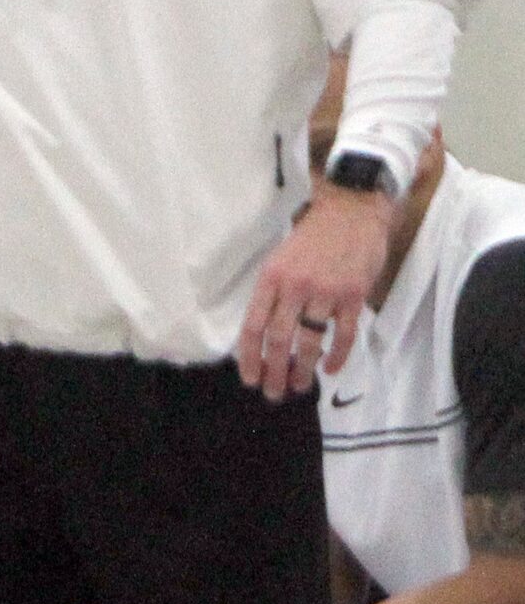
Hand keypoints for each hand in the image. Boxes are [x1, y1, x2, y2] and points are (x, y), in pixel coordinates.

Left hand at [238, 184, 389, 399]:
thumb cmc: (312, 236)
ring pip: (311, 341)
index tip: (249, 377)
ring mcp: (326, 293)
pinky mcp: (353, 296)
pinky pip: (343, 335)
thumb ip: (273, 292)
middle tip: (273, 392)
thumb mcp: (280, 258)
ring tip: (300, 387)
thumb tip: (263, 332)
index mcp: (271, 277)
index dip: (249, 356)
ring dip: (304, 370)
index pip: (253, 325)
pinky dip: (336, 356)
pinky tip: (329, 370)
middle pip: (279, 339)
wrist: (351, 211)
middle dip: (274, 371)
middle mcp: (295, 287)